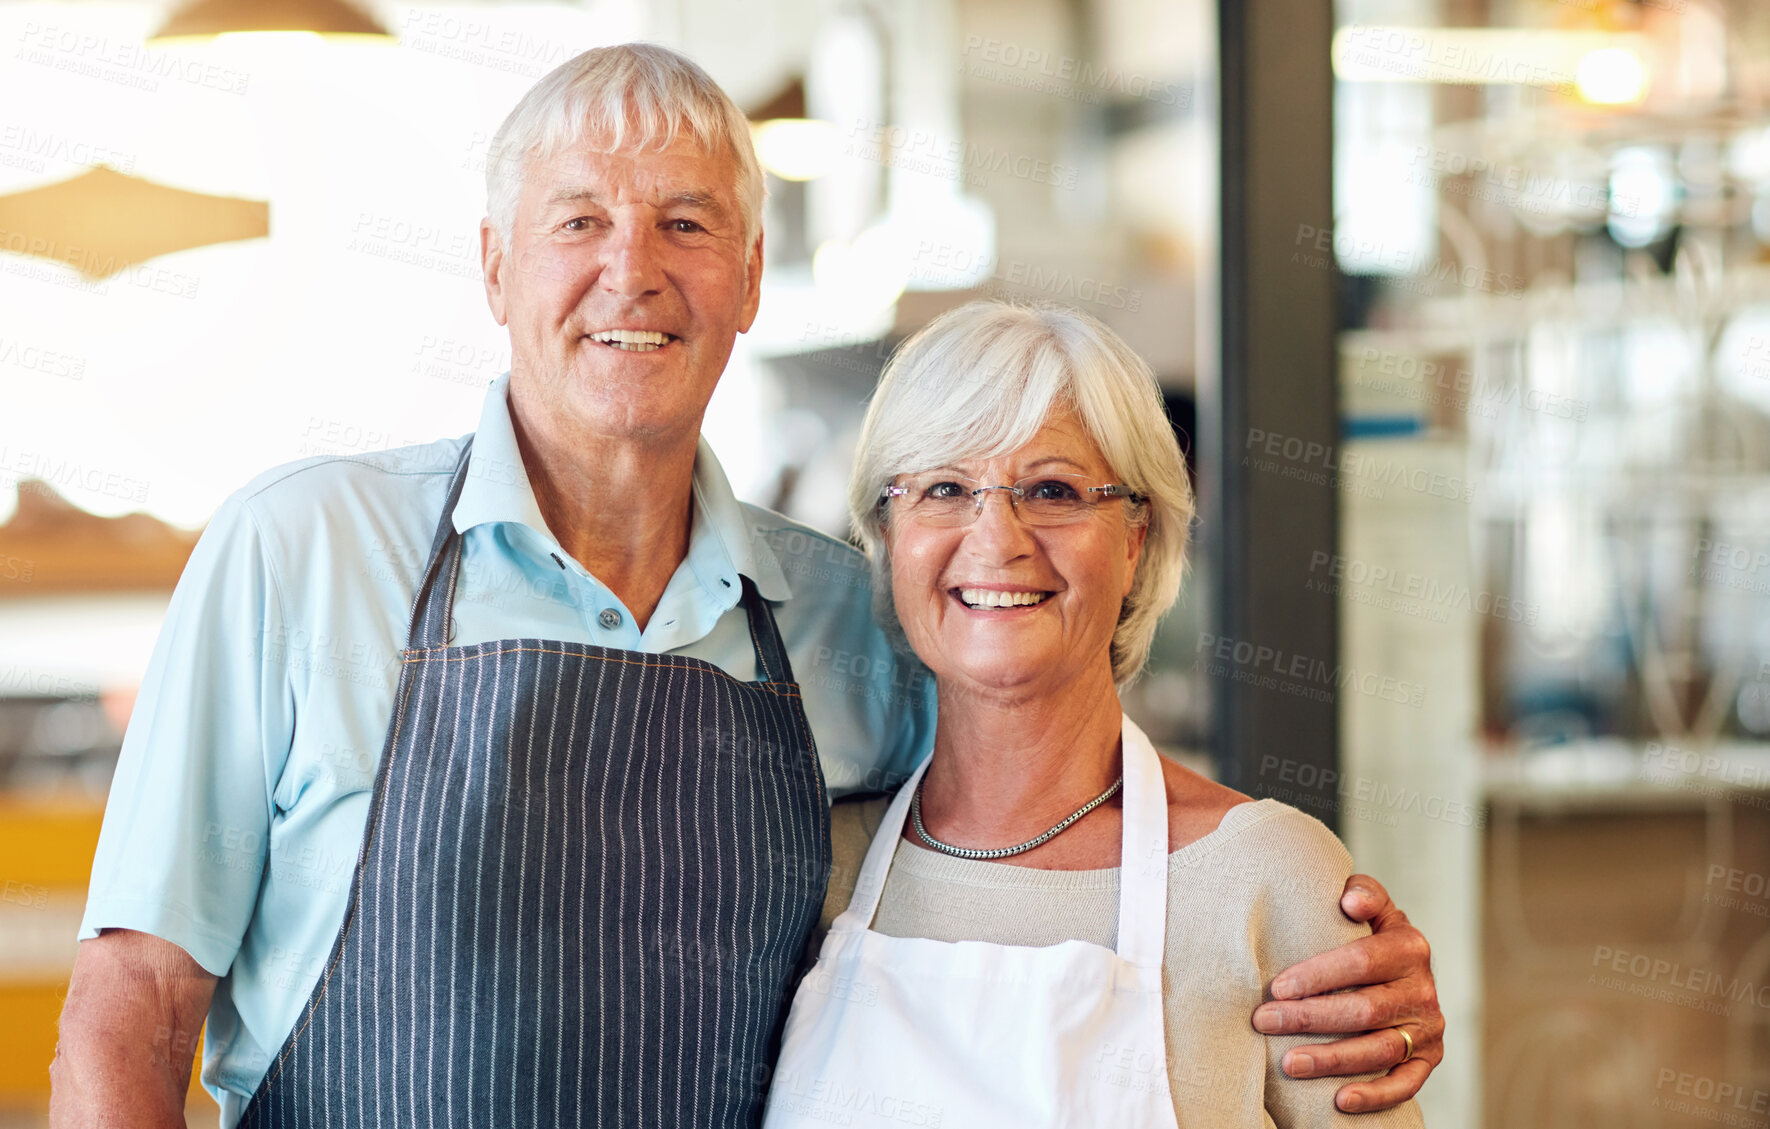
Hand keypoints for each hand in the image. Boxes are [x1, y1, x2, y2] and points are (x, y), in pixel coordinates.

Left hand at [1250, 873, 1442, 1112]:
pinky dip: (1375, 1095)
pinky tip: (1339, 1100)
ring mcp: (1428, 1028)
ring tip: (1289, 1063)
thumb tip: (1349, 901)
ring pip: (1379, 1050)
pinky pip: (1405, 1084)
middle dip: (1310, 1018)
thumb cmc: (1370, 934)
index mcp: (1409, 947)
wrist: (1405, 968)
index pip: (1361, 962)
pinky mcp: (1427, 1059)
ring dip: (1332, 1059)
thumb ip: (1363, 894)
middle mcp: (1424, 989)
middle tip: (1264, 1021)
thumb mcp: (1372, 906)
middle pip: (1364, 1009)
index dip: (1318, 976)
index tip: (1277, 987)